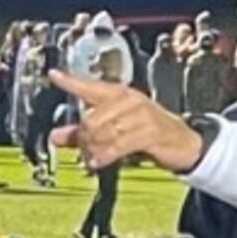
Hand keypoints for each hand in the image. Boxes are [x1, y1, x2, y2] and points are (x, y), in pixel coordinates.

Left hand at [47, 68, 205, 172]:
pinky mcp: (150, 132)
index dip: (72, 81)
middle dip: (84, 139)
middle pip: (92, 118)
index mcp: (119, 94)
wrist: (182, 143)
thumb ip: (82, 133)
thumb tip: (54, 137)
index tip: (54, 75)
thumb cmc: (146, 132)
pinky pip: (118, 145)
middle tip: (83, 151)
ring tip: (91, 158)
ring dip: (93, 149)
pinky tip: (98, 162)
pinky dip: (105, 155)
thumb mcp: (113, 130)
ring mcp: (141, 115)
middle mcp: (129, 100)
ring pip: (104, 133)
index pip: (90, 86)